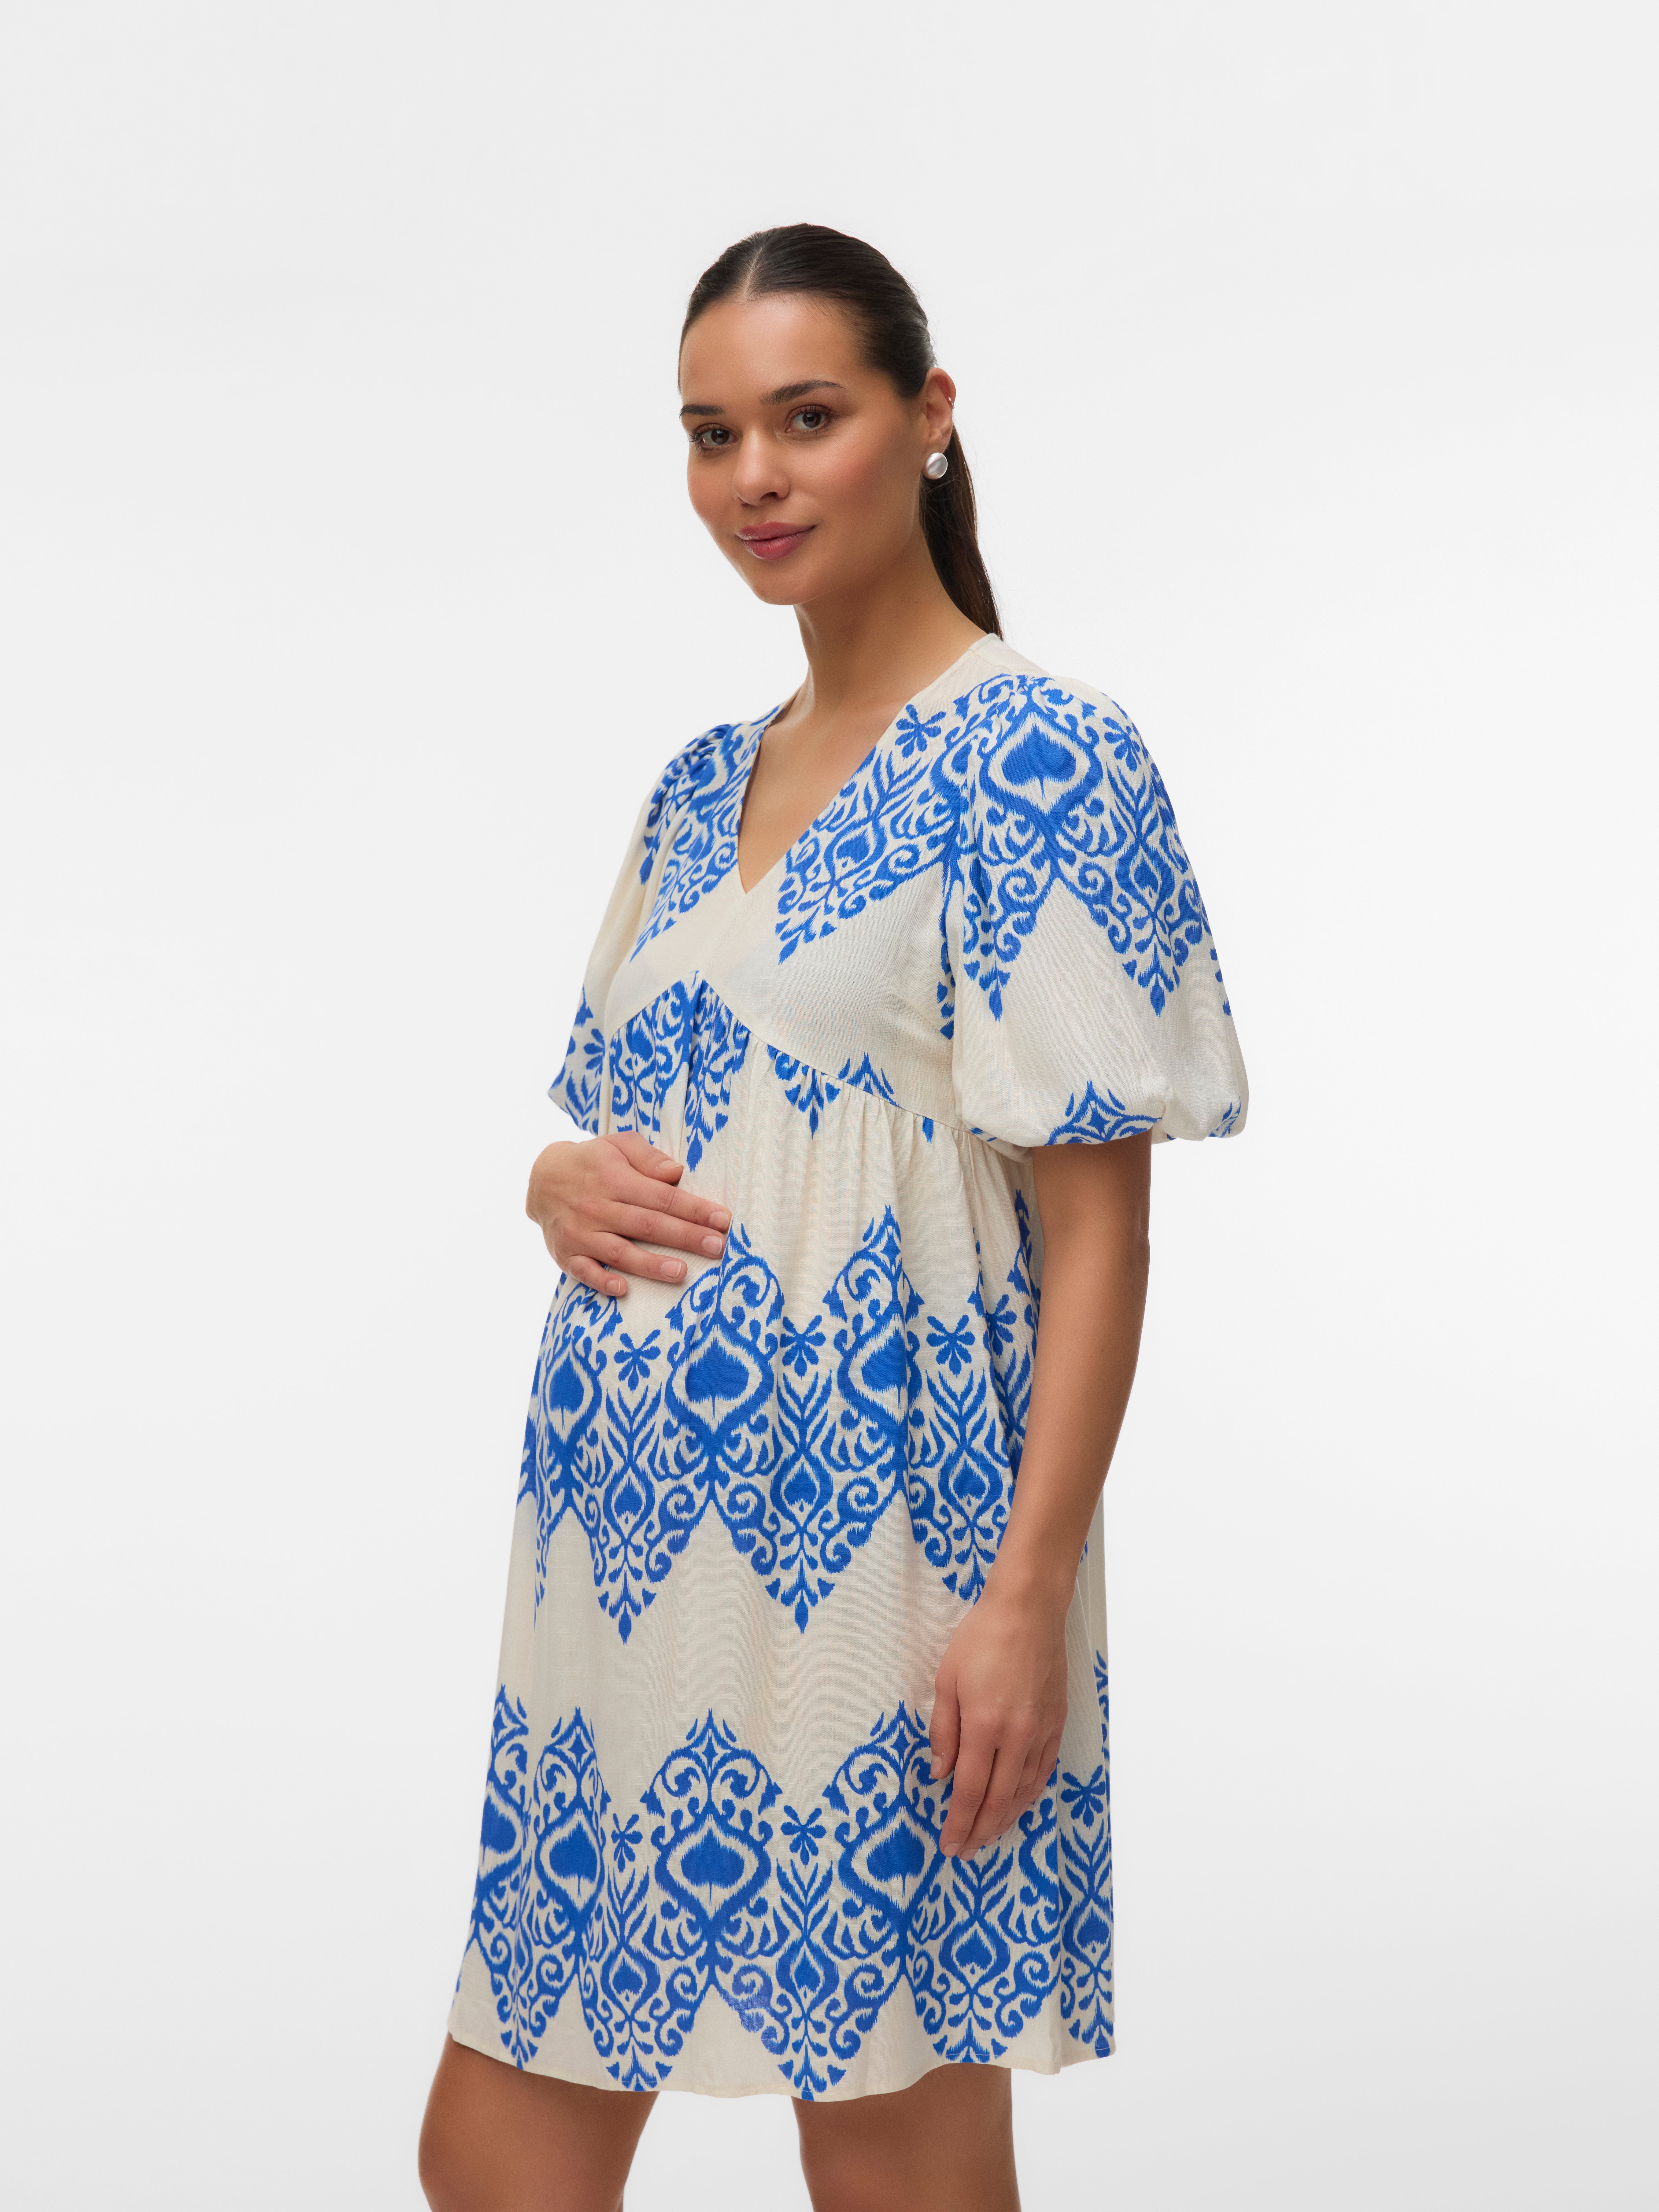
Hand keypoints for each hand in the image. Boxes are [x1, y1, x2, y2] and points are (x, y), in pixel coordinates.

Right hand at [526, 1131, 728, 1297]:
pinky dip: (602, 1281)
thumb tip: (676, 1171)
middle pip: (648, 1225)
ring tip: (681, 1272)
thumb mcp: (618, 1145)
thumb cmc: (592, 1162)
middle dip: (685, 1236)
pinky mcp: (566, 1253)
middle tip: (717, 1247)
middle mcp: (598, 1207)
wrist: (541, 1179)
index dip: (694, 1209)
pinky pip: (585, 1271)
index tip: (722, 1219)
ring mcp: (581, 1233)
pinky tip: (624, 1290)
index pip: (662, 1196)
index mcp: (615, 1179)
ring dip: (650, 1264)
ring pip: (619, 1252)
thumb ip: (648, 1157)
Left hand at [929, 1583, 1067, 1858]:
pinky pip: (1043, 1771)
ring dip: (1006, 1818)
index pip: (969, 1790)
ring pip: (1024, 1790)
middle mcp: (1017, 1735)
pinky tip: (1019, 1804)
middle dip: (980, 1830)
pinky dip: (1030, 1794)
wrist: (1028, 1611)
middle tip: (966, 1851)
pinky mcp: (1056, 1723)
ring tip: (989, 1835)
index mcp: (984, 1725)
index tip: (949, 1845)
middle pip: (998, 1799)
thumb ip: (943, 1731)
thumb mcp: (947, 1681)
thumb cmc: (981, 1639)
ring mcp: (1041, 1731)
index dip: (958, 1822)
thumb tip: (940, 1774)